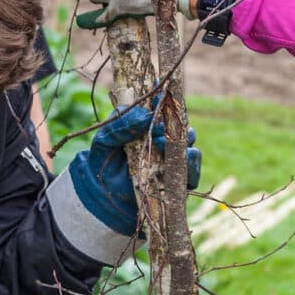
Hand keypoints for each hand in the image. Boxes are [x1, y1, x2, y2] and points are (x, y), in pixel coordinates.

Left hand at [66, 101, 202, 234]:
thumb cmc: (104, 162)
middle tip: (159, 131)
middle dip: (173, 128)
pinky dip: (189, 168)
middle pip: (183, 129)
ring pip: (191, 149)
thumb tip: (146, 115)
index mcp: (151, 126)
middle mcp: (167, 142)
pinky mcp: (179, 183)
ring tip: (163, 147)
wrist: (101, 196)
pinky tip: (176, 167)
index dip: (167, 102)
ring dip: (182, 147)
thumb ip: (121, 123)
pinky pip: (193, 174)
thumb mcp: (105, 138)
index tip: (160, 98)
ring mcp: (174, 162)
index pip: (166, 110)